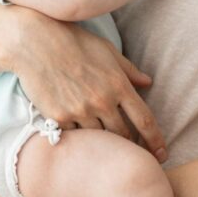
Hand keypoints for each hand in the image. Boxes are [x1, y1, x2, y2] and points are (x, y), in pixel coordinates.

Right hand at [11, 7, 167, 161]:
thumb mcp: (107, 51)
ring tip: (107, 146)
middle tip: (134, 152)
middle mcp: (102, 101)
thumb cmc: (73, 42)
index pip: (145, 120)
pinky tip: (81, 136)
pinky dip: (81, 137)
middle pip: (124, 135)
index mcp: (118, 84)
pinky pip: (76, 136)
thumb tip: (148, 83)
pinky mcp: (59, 118)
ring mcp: (80, 111)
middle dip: (131, 145)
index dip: (156, 141)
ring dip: (105, 142)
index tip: (162, 154)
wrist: (35, 42)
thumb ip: (129, 70)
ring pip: (100, 139)